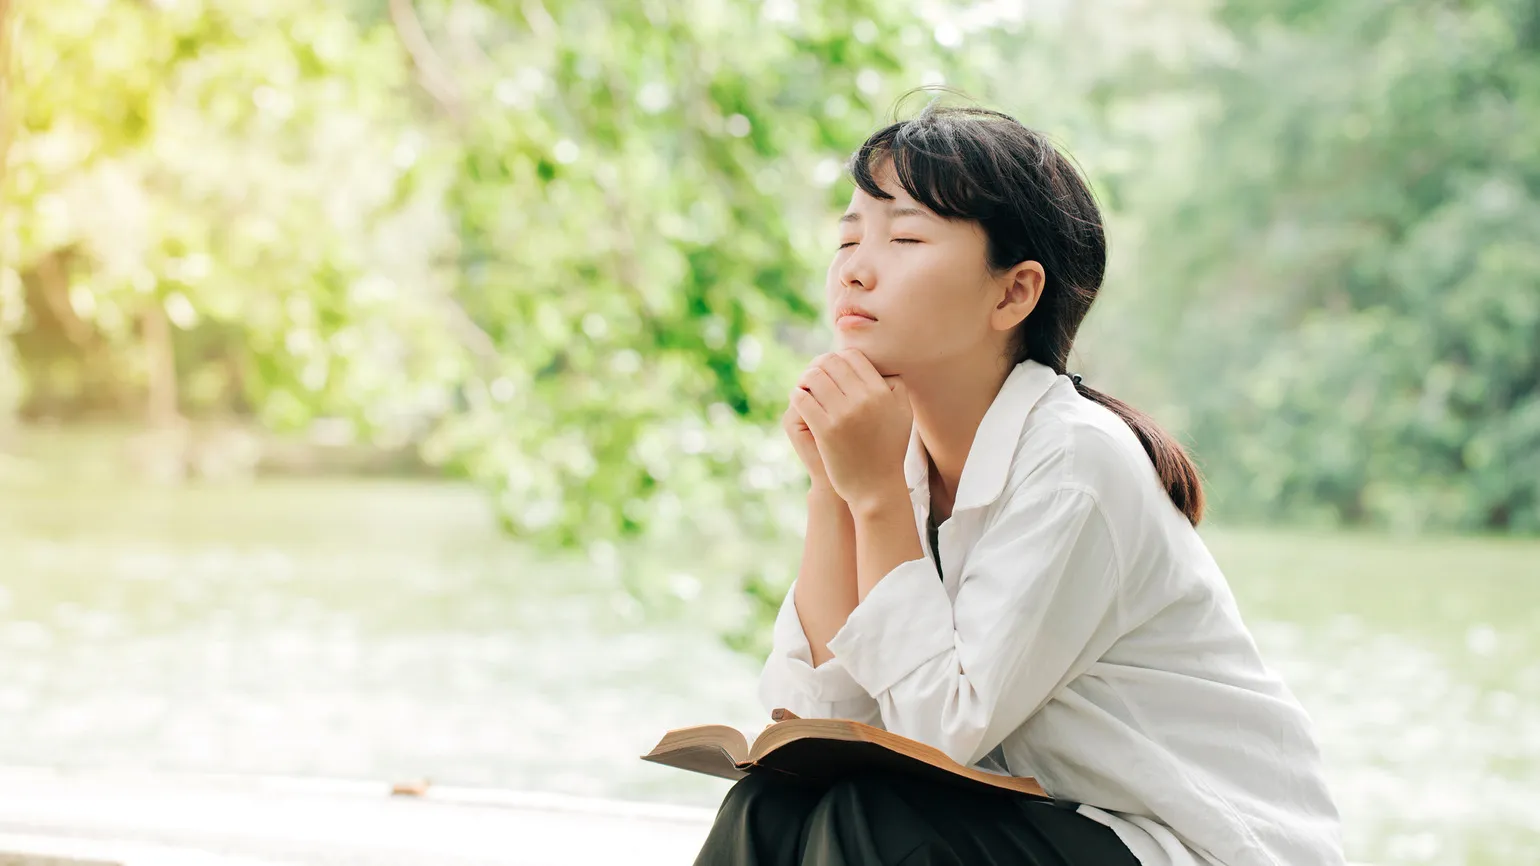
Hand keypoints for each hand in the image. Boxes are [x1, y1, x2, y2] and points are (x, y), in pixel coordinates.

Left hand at [788, 349, 911, 512]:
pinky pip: (803, 399)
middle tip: (814, 373)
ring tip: (805, 385)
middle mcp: (863, 399)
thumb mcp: (903, 414)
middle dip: (819, 364)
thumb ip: (896, 386)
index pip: (853, 356)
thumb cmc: (889, 450)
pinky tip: (799, 398)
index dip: (839, 357)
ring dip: (806, 378)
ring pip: (814, 377)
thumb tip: (881, 367)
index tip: (832, 367)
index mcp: (881, 392)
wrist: (876, 487)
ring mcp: (843, 414)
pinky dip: (797, 394)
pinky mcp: (825, 430)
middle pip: (831, 362)